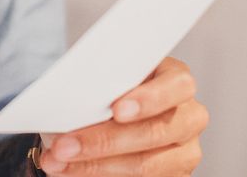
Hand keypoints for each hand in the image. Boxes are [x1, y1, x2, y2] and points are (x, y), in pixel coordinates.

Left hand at [34, 57, 206, 174]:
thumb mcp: (112, 80)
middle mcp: (189, 117)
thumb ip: (103, 84)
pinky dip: (100, 176)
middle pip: (154, 132)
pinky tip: (73, 172)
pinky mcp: (176, 176)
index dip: (149, 98)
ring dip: (94, 165)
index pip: (178, 85)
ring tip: (57, 163)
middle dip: (103, 141)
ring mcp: (185, 152)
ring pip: (145, 165)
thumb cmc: (114, 92)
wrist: (117, 118)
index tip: (116, 109)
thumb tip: (70, 99)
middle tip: (63, 145)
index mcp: (178, 82)